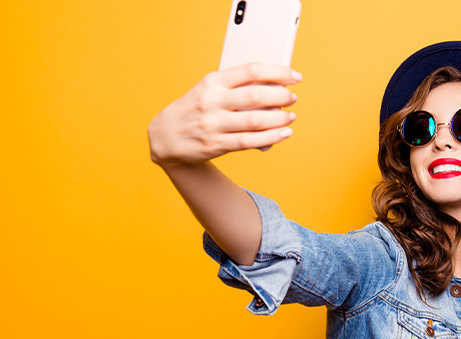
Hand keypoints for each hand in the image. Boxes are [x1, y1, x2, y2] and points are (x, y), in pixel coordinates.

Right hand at [148, 62, 301, 168]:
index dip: (278, 72)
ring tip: (290, 117)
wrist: (165, 136)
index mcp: (213, 81)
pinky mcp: (215, 145)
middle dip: (281, 96)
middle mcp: (212, 101)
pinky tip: (284, 133)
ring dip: (279, 119)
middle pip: (255, 96)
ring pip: (255, 121)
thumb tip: (275, 87)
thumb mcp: (209, 89)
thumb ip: (237, 87)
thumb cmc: (196, 108)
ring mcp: (213, 124)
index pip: (251, 70)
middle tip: (292, 98)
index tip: (295, 76)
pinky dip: (271, 137)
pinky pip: (249, 141)